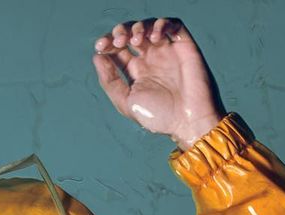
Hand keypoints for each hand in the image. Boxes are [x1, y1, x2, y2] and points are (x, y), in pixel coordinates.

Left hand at [92, 18, 225, 149]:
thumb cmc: (159, 117)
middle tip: (118, 41)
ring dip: (139, 27)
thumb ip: (110, 81)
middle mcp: (151, 59)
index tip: (101, 47)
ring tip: (135, 40)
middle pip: (131, 33)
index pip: (118, 48)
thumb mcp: (126, 102)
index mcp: (137, 71)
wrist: (187, 121)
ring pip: (150, 26)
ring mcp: (167, 51)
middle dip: (121, 31)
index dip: (107, 43)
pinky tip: (154, 37)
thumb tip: (97, 57)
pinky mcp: (184, 46)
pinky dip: (162, 24)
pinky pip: (174, 25)